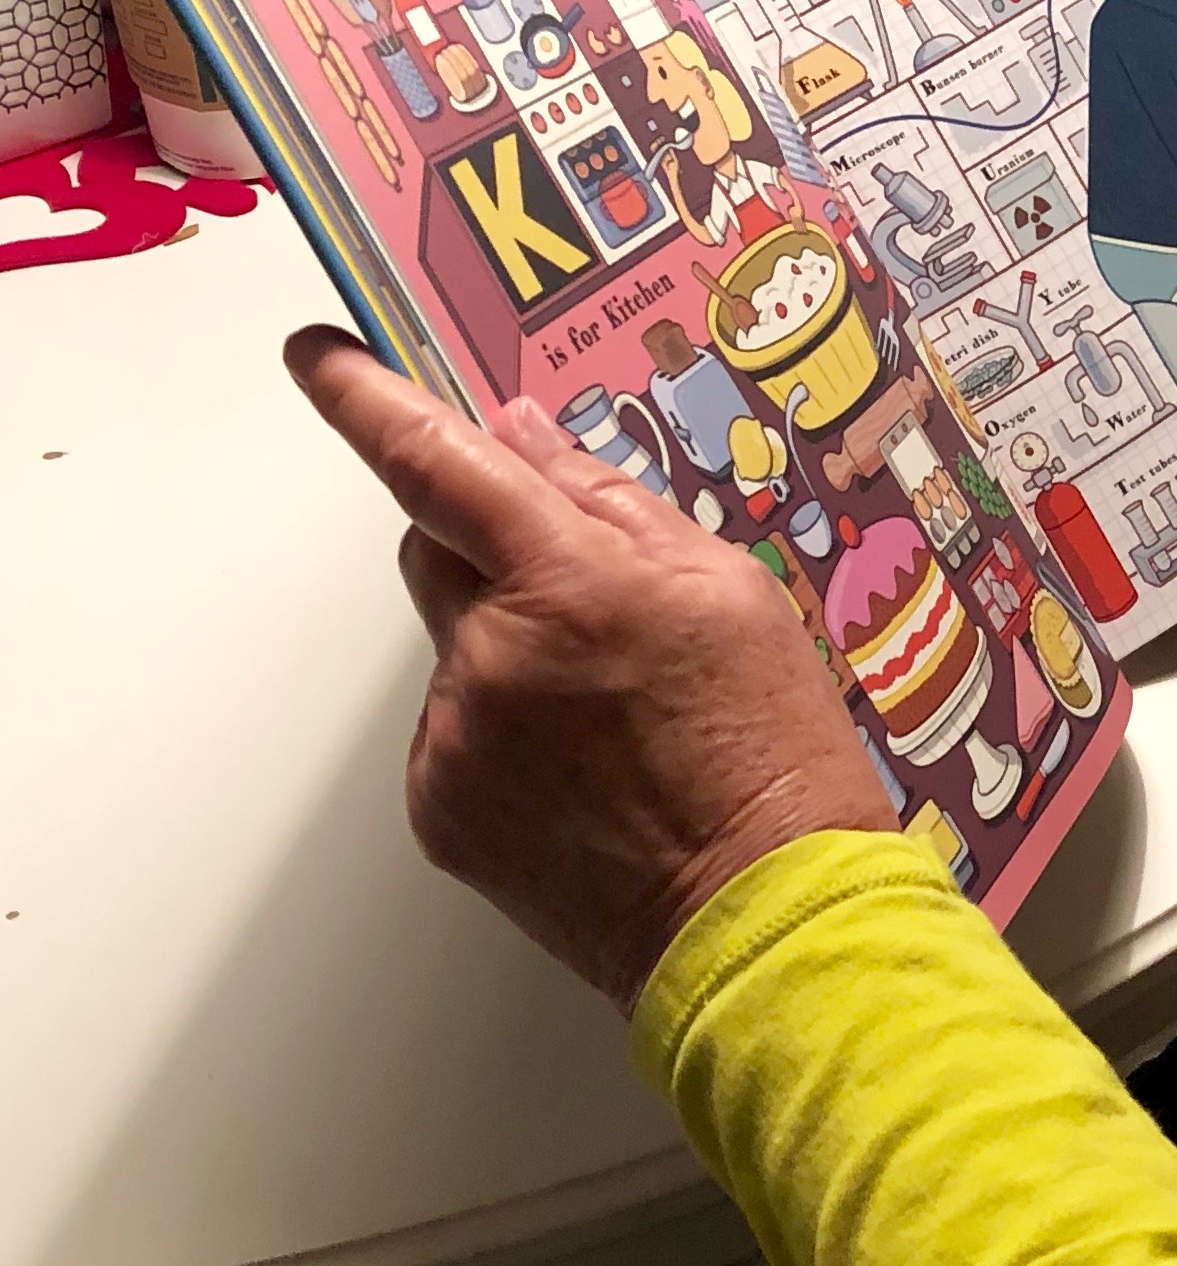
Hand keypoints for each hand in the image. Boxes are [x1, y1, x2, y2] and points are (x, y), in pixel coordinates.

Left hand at [287, 327, 897, 1013]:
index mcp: (573, 580)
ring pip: (454, 645)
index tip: (320, 356)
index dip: (366, 398)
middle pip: (436, 550)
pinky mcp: (439, 806)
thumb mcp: (727, 589)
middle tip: (588, 604)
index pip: (437, 462)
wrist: (759, 909)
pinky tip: (584, 767)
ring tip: (615, 714)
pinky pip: (451, 728)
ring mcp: (457, 737)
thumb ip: (612, 503)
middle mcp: (495, 654)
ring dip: (510, 651)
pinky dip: (502, 728)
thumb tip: (525, 438)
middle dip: (492, 551)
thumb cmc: (768, 748)